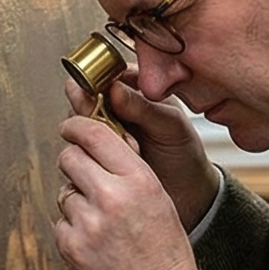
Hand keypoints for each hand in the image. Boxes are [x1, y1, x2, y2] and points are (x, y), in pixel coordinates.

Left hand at [53, 115, 212, 269]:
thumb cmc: (165, 249)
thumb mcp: (158, 197)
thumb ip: (127, 168)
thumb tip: (92, 142)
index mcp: (138, 180)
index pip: (95, 134)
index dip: (76, 126)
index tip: (69, 126)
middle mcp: (111, 197)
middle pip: (69, 158)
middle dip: (75, 163)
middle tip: (86, 177)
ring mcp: (87, 224)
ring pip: (64, 192)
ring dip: (77, 202)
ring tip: (104, 224)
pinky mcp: (71, 247)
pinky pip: (61, 223)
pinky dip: (74, 230)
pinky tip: (97, 244)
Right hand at [64, 75, 220, 228]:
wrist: (188, 194)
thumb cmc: (185, 155)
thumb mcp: (171, 126)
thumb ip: (143, 108)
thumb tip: (114, 89)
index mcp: (138, 89)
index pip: (108, 75)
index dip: (98, 81)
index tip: (96, 92)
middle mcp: (117, 108)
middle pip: (87, 96)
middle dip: (89, 106)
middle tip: (97, 116)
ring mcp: (105, 131)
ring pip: (80, 122)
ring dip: (90, 131)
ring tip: (115, 140)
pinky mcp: (97, 154)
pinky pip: (80, 147)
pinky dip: (88, 150)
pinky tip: (105, 156)